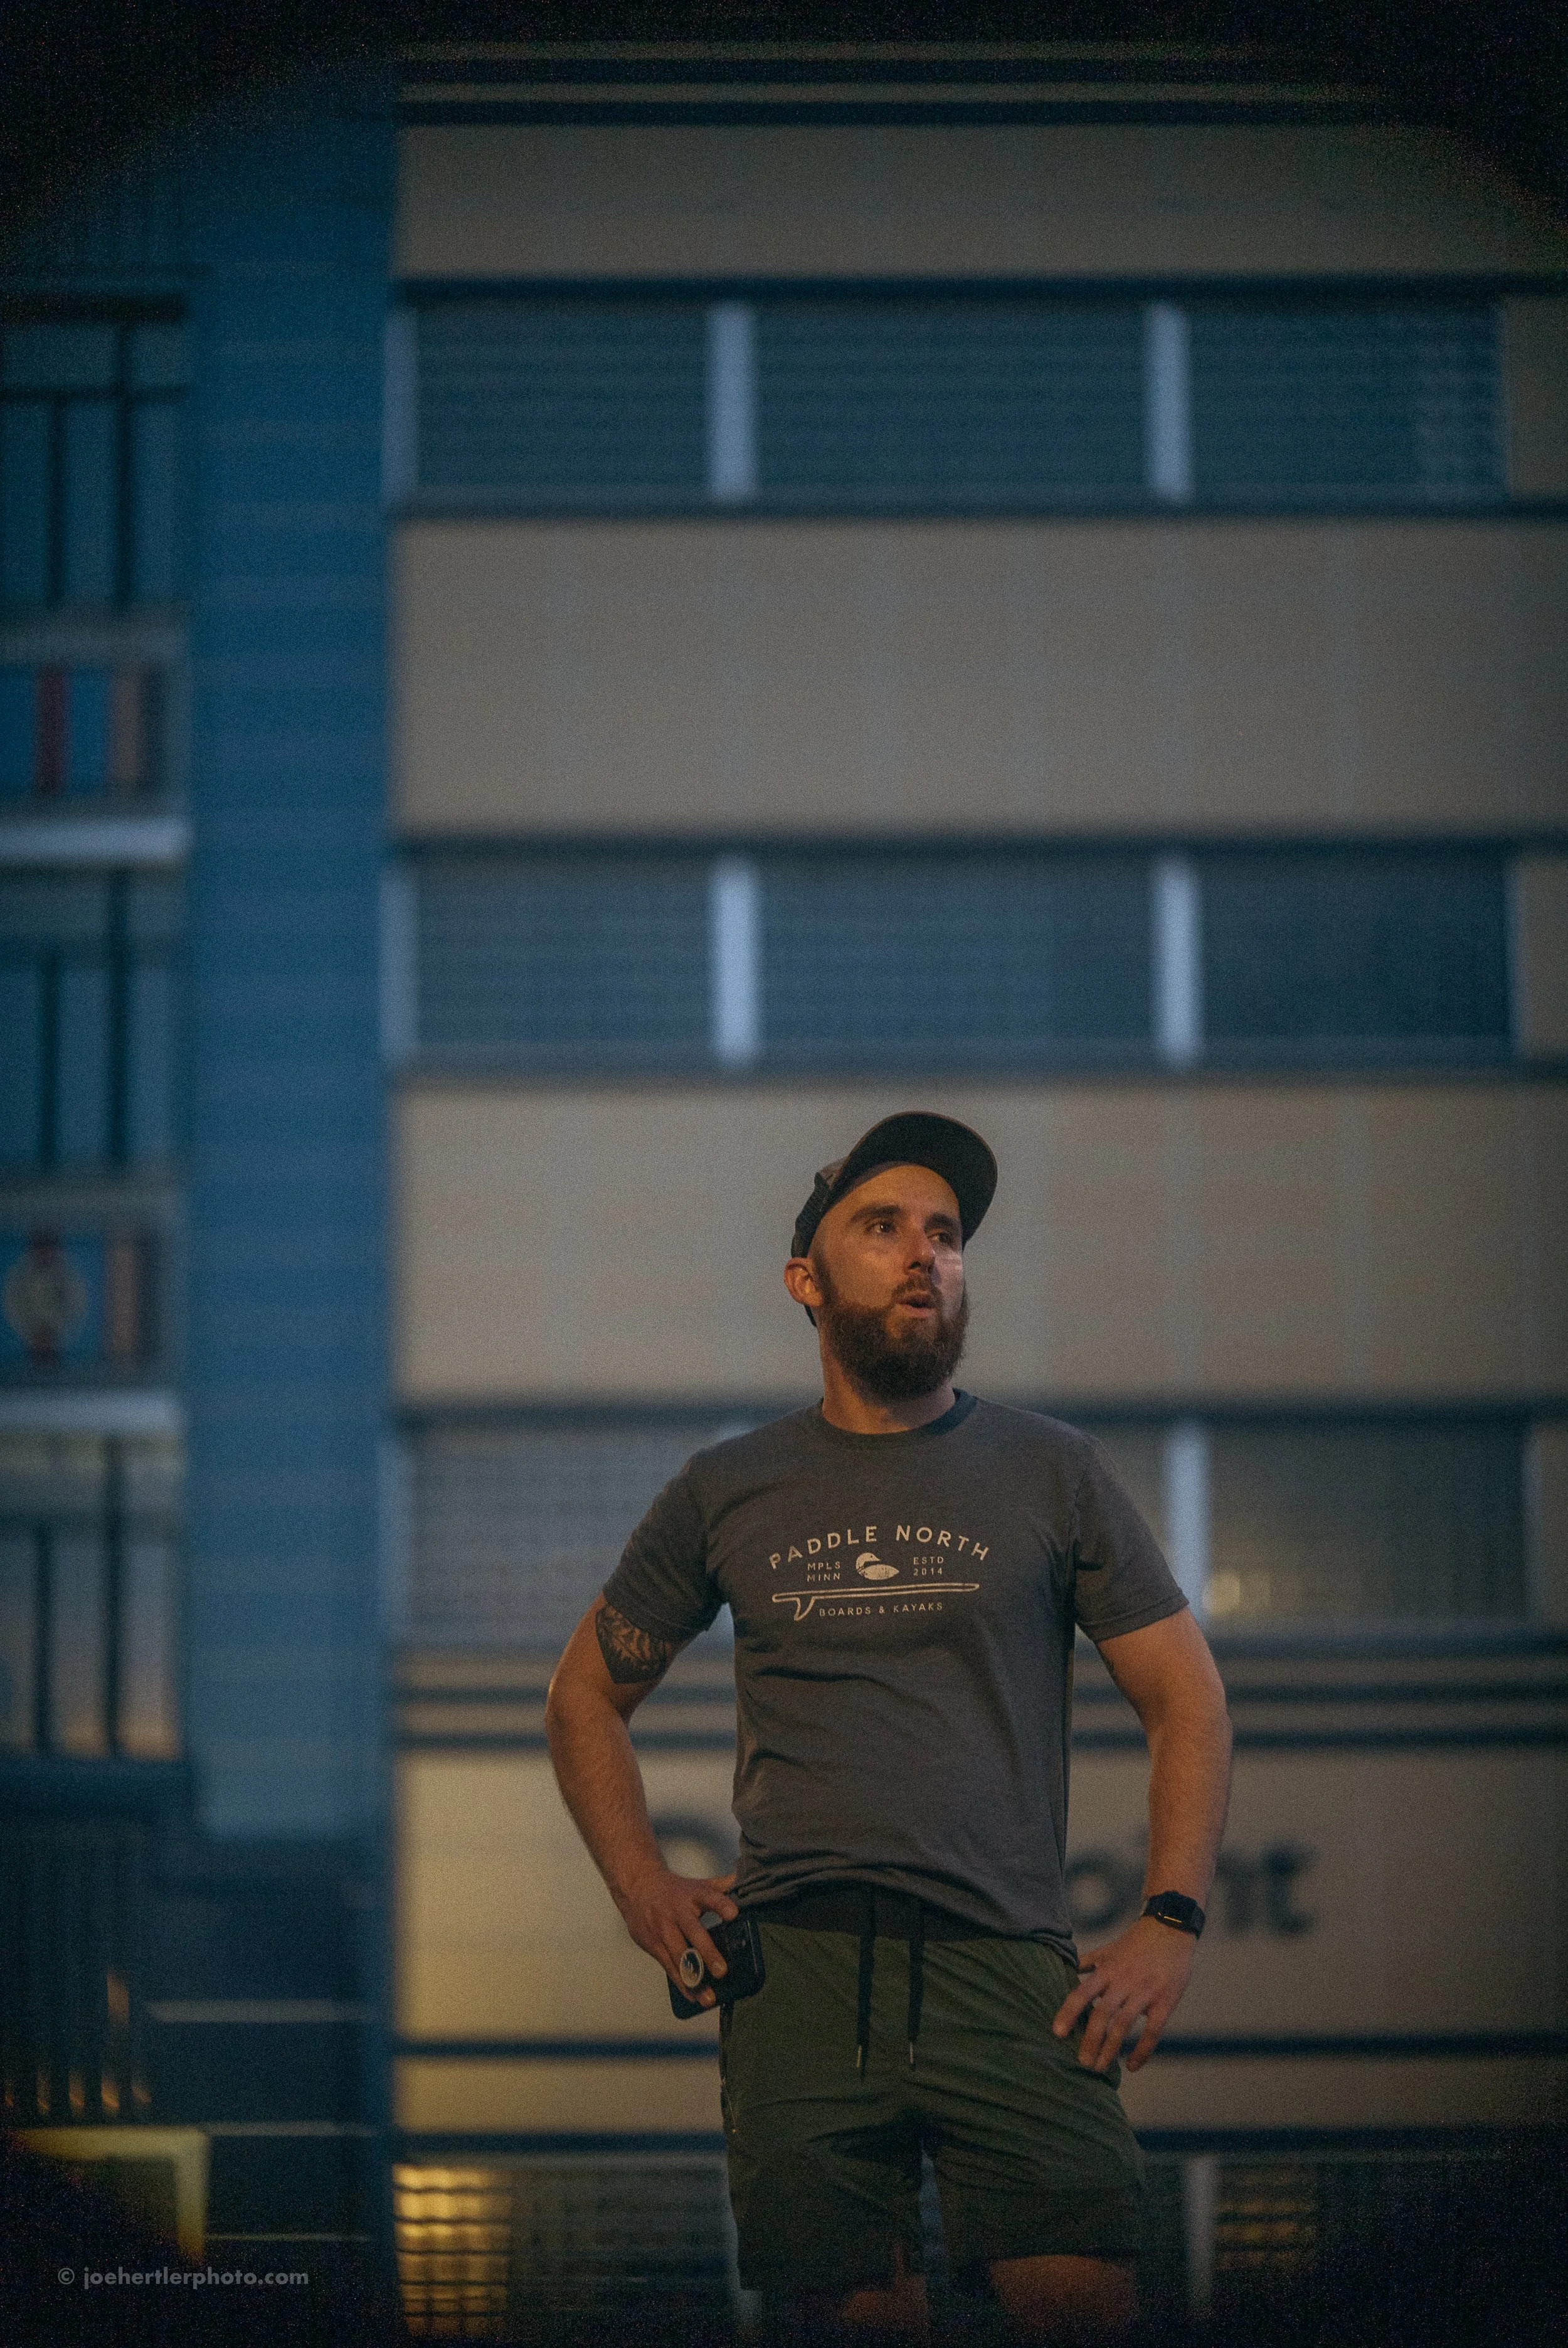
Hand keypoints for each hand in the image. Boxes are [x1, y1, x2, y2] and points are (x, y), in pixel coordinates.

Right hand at [614, 1866, 739, 2006]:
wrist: (636, 1889)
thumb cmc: (673, 1890)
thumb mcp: (696, 1884)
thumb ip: (721, 1886)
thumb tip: (743, 1882)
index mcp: (692, 1895)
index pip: (709, 1897)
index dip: (721, 1905)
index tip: (733, 1914)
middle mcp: (677, 1913)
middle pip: (693, 1933)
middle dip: (707, 1953)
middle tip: (721, 1971)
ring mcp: (663, 1931)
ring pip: (680, 1957)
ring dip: (694, 1979)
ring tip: (709, 1997)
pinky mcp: (654, 1946)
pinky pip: (669, 1968)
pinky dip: (681, 1984)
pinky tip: (693, 1996)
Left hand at [1052, 1916, 1196, 2072]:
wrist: (1170, 1928)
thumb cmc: (1136, 1941)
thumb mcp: (1108, 1948)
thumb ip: (1088, 1961)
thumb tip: (1066, 1970)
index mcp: (1107, 1970)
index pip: (1082, 1993)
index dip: (1068, 2013)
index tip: (1057, 2033)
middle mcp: (1123, 1981)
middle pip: (1102, 2014)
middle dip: (1090, 2040)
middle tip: (1082, 2062)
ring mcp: (1144, 1992)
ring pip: (1123, 2024)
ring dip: (1110, 2049)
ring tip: (1100, 2067)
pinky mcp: (1165, 2001)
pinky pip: (1153, 2031)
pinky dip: (1142, 2051)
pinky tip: (1132, 2066)